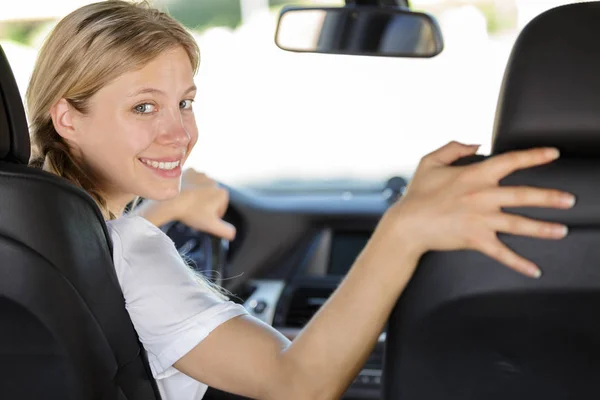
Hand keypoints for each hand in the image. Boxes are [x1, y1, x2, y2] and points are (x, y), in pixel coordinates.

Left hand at [137, 169, 235, 239]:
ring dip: (198, 195)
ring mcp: (201, 174)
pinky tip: (184, 194)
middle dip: (206, 205)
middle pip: (212, 198)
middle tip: (194, 212)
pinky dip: (189, 186)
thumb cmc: (192, 213)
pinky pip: (192, 180)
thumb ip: (227, 231)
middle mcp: (214, 181)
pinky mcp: (189, 171)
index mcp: (222, 193)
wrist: (171, 201)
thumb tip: (232, 233)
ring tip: (188, 204)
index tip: (202, 219)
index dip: (212, 216)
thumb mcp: (212, 226)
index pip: (221, 209)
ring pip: (202, 189)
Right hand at [381, 141, 574, 277]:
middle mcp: (482, 196)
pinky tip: (535, 270)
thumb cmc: (417, 194)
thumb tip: (475, 142)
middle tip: (570, 199)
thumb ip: (453, 147)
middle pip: (523, 195)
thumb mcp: (429, 162)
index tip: (553, 153)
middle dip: (550, 197)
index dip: (534, 156)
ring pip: (519, 224)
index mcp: (474, 175)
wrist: (407, 224)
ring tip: (563, 231)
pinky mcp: (475, 239)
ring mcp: (480, 220)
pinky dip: (519, 263)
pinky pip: (502, 253)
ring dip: (543, 229)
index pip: (510, 161)